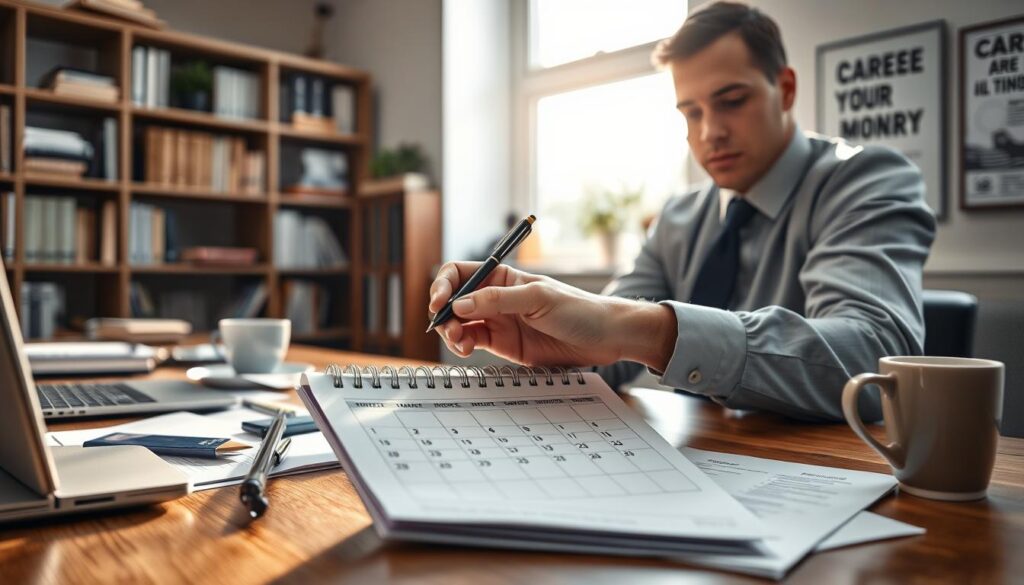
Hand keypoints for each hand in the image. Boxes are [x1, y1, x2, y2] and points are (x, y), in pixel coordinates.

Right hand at [428, 262, 676, 368]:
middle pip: (454, 300)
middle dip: (444, 313)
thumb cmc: (578, 309)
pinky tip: (466, 350)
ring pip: (459, 323)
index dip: (443, 285)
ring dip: (451, 332)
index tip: (439, 303)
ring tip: (459, 343)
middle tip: (449, 328)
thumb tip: (461, 304)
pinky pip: (472, 342)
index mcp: (502, 277)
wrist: (605, 338)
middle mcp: (495, 298)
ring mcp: (498, 321)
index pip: (460, 273)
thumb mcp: (538, 299)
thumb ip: (498, 301)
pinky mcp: (503, 344)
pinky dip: (462, 345)